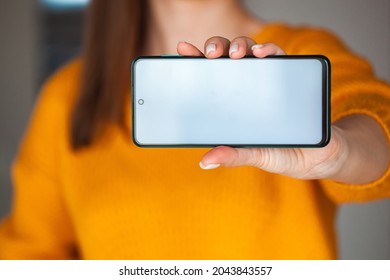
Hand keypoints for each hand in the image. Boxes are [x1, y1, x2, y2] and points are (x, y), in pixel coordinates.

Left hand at [176, 36, 388, 183]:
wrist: (321, 154)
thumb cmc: (284, 154)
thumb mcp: (256, 156)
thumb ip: (234, 156)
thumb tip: (205, 161)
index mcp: (232, 105)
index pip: (210, 79)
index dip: (196, 64)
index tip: (182, 52)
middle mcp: (246, 88)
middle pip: (226, 59)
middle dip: (216, 48)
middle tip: (211, 54)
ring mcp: (267, 80)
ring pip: (248, 51)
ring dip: (240, 46)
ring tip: (235, 54)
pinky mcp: (289, 76)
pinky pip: (278, 56)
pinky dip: (270, 50)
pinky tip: (263, 53)